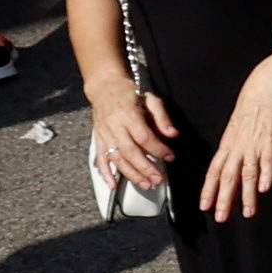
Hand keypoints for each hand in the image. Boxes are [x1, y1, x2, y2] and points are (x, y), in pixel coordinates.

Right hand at [84, 79, 179, 197]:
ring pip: (116, 158)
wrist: (104, 87)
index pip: (144, 137)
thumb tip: (173, 134)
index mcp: (128, 114)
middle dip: (145, 168)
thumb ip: (162, 117)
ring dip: (131, 174)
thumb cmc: (130, 93)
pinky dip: (105, 173)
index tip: (171, 157)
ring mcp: (104, 134)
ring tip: (145, 184)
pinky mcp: (98, 140)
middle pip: (130, 151)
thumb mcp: (150, 98)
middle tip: (158, 179)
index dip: (158, 149)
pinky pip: (100, 159)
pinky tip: (113, 185)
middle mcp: (114, 126)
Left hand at [201, 58, 271, 218]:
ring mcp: (254, 143)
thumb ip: (236, 145)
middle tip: (220, 218)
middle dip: (223, 199)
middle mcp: (238, 146)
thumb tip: (235, 162)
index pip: (214, 170)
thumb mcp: (238, 127)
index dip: (208, 189)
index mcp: (228, 143)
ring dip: (246, 195)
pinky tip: (264, 188)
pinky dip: (265, 173)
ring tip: (247, 213)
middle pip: (227, 176)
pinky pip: (267, 158)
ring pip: (247, 173)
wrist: (266, 85)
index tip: (204, 206)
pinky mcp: (271, 138)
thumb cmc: (253, 104)